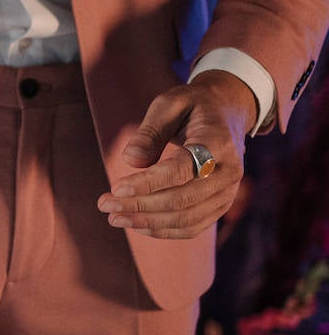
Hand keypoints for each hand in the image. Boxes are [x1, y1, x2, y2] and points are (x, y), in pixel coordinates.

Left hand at [96, 70, 257, 238]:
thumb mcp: (170, 104)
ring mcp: (228, 192)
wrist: (226, 114)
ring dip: (147, 222)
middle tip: (105, 204)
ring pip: (187, 218)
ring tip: (113, 217)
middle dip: (140, 205)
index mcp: (218, 142)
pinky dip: (163, 230)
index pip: (182, 169)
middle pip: (183, 199)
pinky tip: (136, 224)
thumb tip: (131, 160)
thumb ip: (150, 131)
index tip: (116, 188)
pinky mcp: (221, 205)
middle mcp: (229, 171)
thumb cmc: (191, 107)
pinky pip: (192, 226)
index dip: (148, 182)